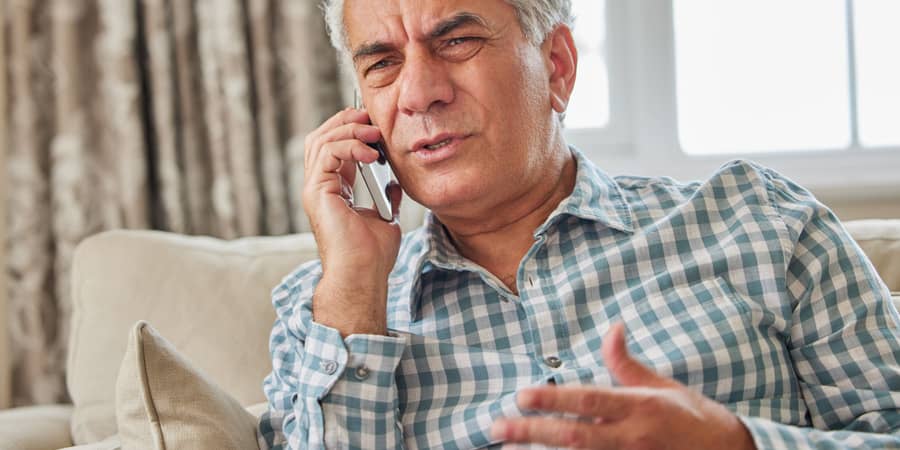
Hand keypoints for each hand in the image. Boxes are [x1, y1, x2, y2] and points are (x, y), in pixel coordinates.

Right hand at [302, 108, 402, 336]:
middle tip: (371, 117)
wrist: (363, 275)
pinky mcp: (317, 192)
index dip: (351, 130)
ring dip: (349, 129)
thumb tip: (394, 183)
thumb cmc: (372, 256)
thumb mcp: (385, 218)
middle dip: (346, 121)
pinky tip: (371, 152)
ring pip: (321, 140)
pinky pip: (328, 153)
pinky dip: (350, 145)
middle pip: (321, 137)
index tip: (376, 125)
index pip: (333, 148)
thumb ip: (386, 197)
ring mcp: (314, 189)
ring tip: (374, 132)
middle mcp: (318, 187)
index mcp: (332, 191)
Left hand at [491, 323, 756, 449]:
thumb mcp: (661, 386)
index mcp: (639, 408)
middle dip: (533, 432)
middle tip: (497, 424)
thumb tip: (613, 326)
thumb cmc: (691, 418)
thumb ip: (626, 362)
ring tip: (506, 448)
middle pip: (574, 436)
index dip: (553, 399)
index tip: (520, 395)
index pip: (588, 402)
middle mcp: (632, 438)